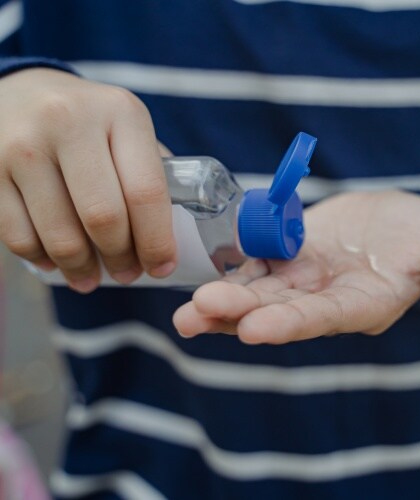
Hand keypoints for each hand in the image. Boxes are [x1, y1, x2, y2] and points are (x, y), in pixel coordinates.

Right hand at [0, 68, 175, 291]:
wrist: (22, 91)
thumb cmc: (91, 122)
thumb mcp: (128, 129)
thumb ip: (152, 173)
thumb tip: (170, 239)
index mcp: (121, 112)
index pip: (146, 192)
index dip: (157, 241)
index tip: (163, 267)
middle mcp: (69, 122)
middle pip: (103, 217)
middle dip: (121, 258)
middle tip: (128, 274)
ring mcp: (23, 145)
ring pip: (60, 235)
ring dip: (81, 268)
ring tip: (92, 277)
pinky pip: (19, 236)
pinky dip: (43, 259)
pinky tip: (57, 262)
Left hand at [173, 191, 419, 342]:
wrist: (400, 219)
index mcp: (362, 304)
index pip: (324, 318)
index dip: (291, 323)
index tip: (255, 329)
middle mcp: (325, 299)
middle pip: (279, 310)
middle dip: (240, 312)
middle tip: (197, 313)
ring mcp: (302, 279)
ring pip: (258, 292)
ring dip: (222, 298)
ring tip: (184, 308)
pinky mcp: (287, 256)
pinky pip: (252, 263)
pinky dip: (227, 266)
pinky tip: (195, 269)